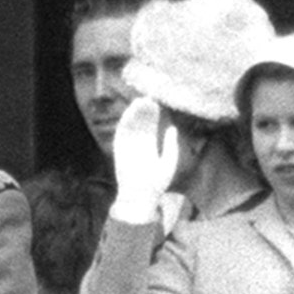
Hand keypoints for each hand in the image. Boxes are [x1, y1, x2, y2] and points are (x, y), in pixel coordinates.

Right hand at [108, 96, 179, 223]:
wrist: (140, 197)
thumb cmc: (156, 184)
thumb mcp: (168, 162)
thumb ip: (170, 145)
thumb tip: (173, 127)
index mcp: (150, 147)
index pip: (153, 127)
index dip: (156, 116)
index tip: (160, 103)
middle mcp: (139, 144)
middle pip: (142, 123)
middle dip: (146, 111)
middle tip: (151, 96)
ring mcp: (128, 146)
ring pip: (132, 125)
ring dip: (135, 113)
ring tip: (142, 100)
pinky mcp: (120, 149)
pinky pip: (122, 132)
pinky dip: (126, 121)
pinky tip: (131, 111)